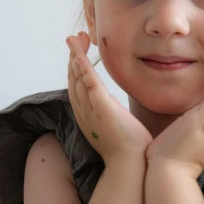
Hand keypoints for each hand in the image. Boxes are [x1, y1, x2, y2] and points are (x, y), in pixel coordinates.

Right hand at [66, 32, 152, 167]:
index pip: (77, 86)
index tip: (79, 51)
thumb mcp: (116, 126)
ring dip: (76, 57)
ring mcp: (92, 111)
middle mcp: (84, 112)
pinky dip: (84, 70)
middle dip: (73, 56)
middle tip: (74, 37)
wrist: (130, 166)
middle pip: (73, 79)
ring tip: (75, 39)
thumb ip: (113, 114)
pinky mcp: (103, 109)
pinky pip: (90, 86)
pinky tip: (81, 57)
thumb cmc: (127, 150)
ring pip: (78, 79)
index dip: (76, 67)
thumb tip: (116, 109)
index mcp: (87, 115)